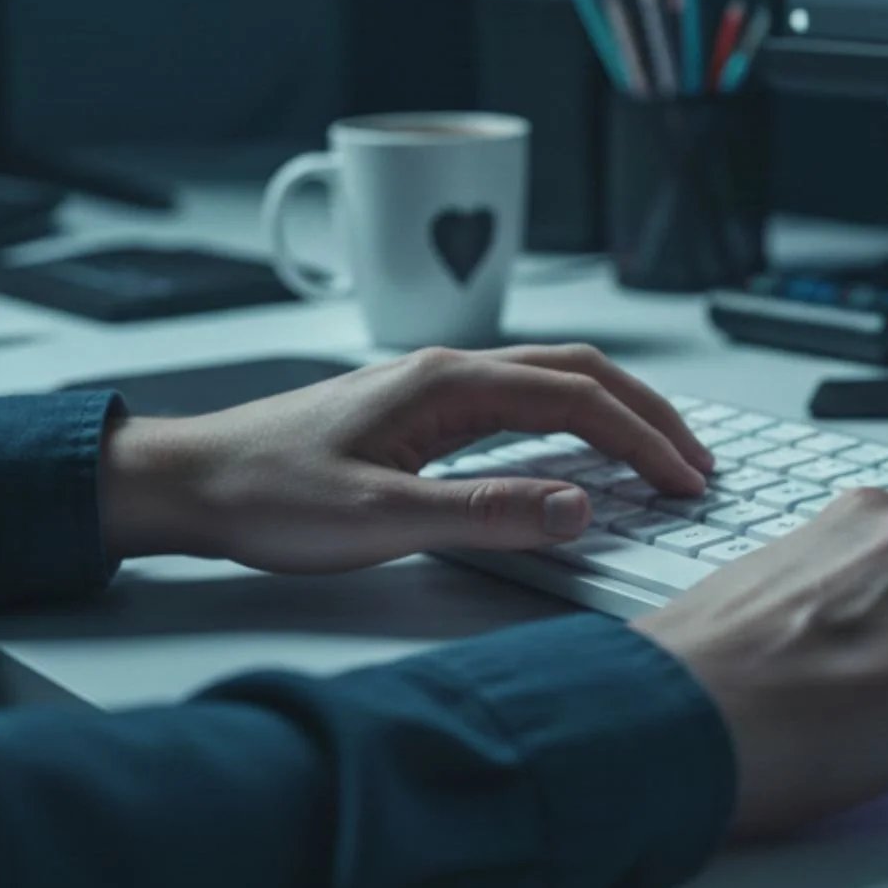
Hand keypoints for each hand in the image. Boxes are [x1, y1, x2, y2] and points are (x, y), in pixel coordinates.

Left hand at [100, 345, 712, 572]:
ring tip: (662, 454)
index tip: (686, 481)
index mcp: (447, 382)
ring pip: (555, 379)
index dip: (643, 440)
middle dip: (651, 414)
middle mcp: (448, 369)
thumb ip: (485, 512)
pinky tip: (585, 453)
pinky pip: (524, 401)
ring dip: (619, 411)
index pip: (577, 398)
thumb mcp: (381, 518)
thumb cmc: (268, 495)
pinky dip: (577, 419)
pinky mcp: (422, 411)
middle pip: (581, 371)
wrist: (189, 482)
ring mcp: (436, 386)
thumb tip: (580, 506)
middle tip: (698, 465)